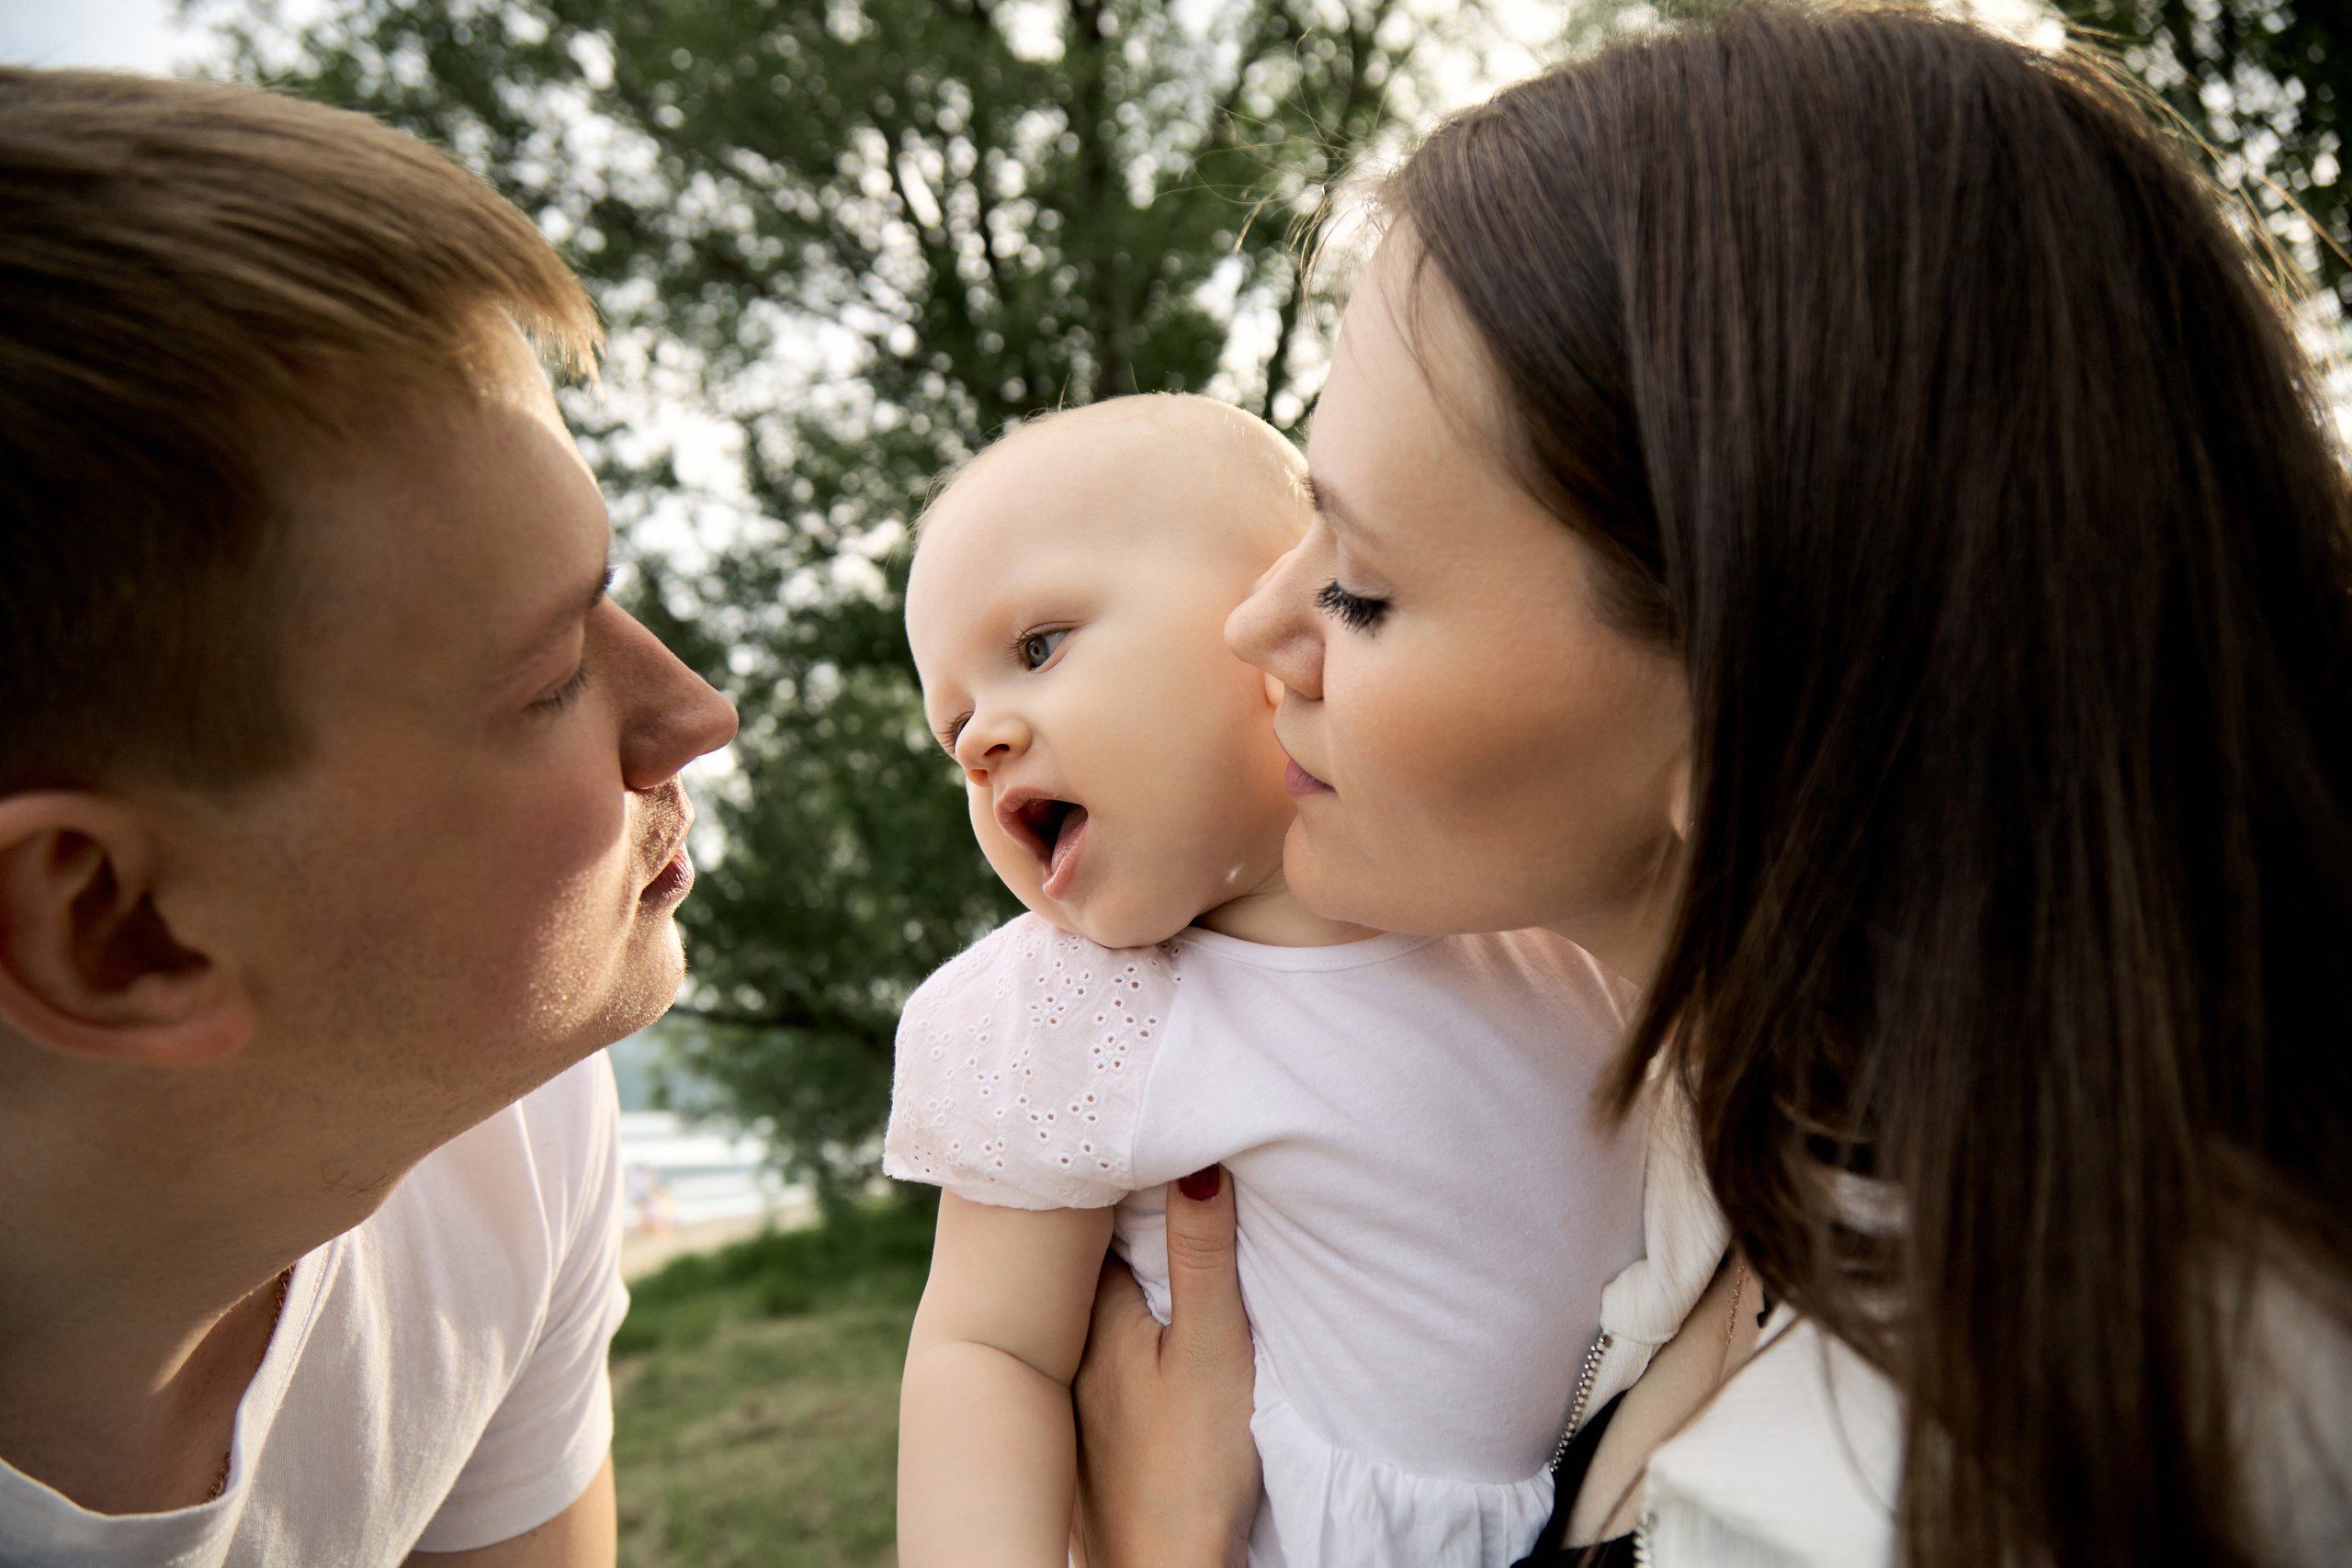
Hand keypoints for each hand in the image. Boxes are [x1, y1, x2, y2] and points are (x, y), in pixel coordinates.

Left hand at [1072, 1166, 1258, 1567]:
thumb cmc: (1187, 1470)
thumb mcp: (1212, 1350)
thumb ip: (1203, 1256)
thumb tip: (1194, 1160)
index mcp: (1090, 1317)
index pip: (1095, 1222)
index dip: (1122, 1175)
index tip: (1148, 1131)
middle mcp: (1064, 1348)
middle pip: (1089, 1260)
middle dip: (1116, 1218)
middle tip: (1154, 1159)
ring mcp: (1072, 1392)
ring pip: (1091, 1305)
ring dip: (1116, 1270)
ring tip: (1152, 1224)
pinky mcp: (1092, 1430)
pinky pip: (1097, 1346)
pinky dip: (1116, 1320)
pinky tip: (1142, 1322)